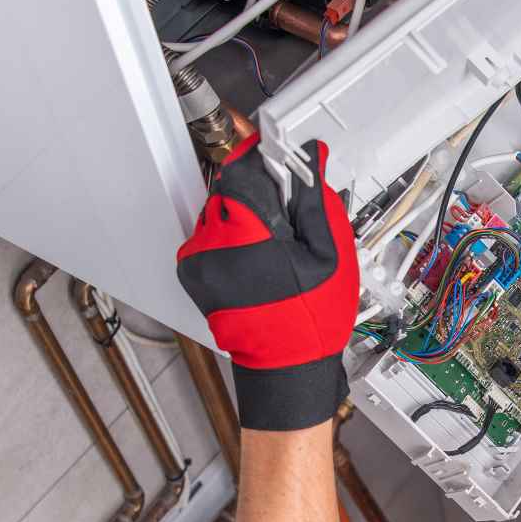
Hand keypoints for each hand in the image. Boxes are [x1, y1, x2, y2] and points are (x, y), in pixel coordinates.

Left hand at [177, 137, 359, 430]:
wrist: (285, 364)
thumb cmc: (310, 319)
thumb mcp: (328, 252)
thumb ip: (315, 198)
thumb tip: (310, 157)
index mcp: (245, 233)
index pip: (244, 167)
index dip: (266, 156)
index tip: (284, 158)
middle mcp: (212, 243)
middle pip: (231, 187)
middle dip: (261, 192)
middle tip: (290, 218)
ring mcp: (197, 259)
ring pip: (221, 210)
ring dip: (247, 214)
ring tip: (276, 247)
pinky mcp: (192, 271)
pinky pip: (211, 235)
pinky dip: (234, 236)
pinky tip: (259, 259)